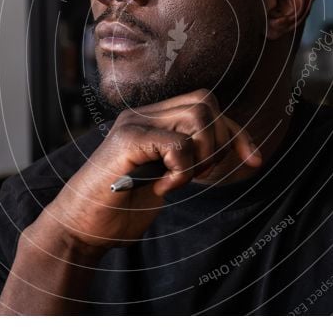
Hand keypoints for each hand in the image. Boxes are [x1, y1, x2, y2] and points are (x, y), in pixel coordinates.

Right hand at [30, 88, 260, 254]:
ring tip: (180, 179)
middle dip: (221, 141)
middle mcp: (143, 114)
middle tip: (201, 176)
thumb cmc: (119, 209)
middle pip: (207, 102)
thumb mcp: (165, 179)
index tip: (254, 162)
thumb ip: (188, 158)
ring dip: (203, 154)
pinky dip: (182, 171)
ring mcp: (134, 123)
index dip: (237, 133)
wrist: (79, 230)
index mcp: (152, 119)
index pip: (208, 106)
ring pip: (198, 115)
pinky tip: (162, 188)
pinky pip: (179, 144)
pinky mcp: (128, 140)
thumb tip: (229, 150)